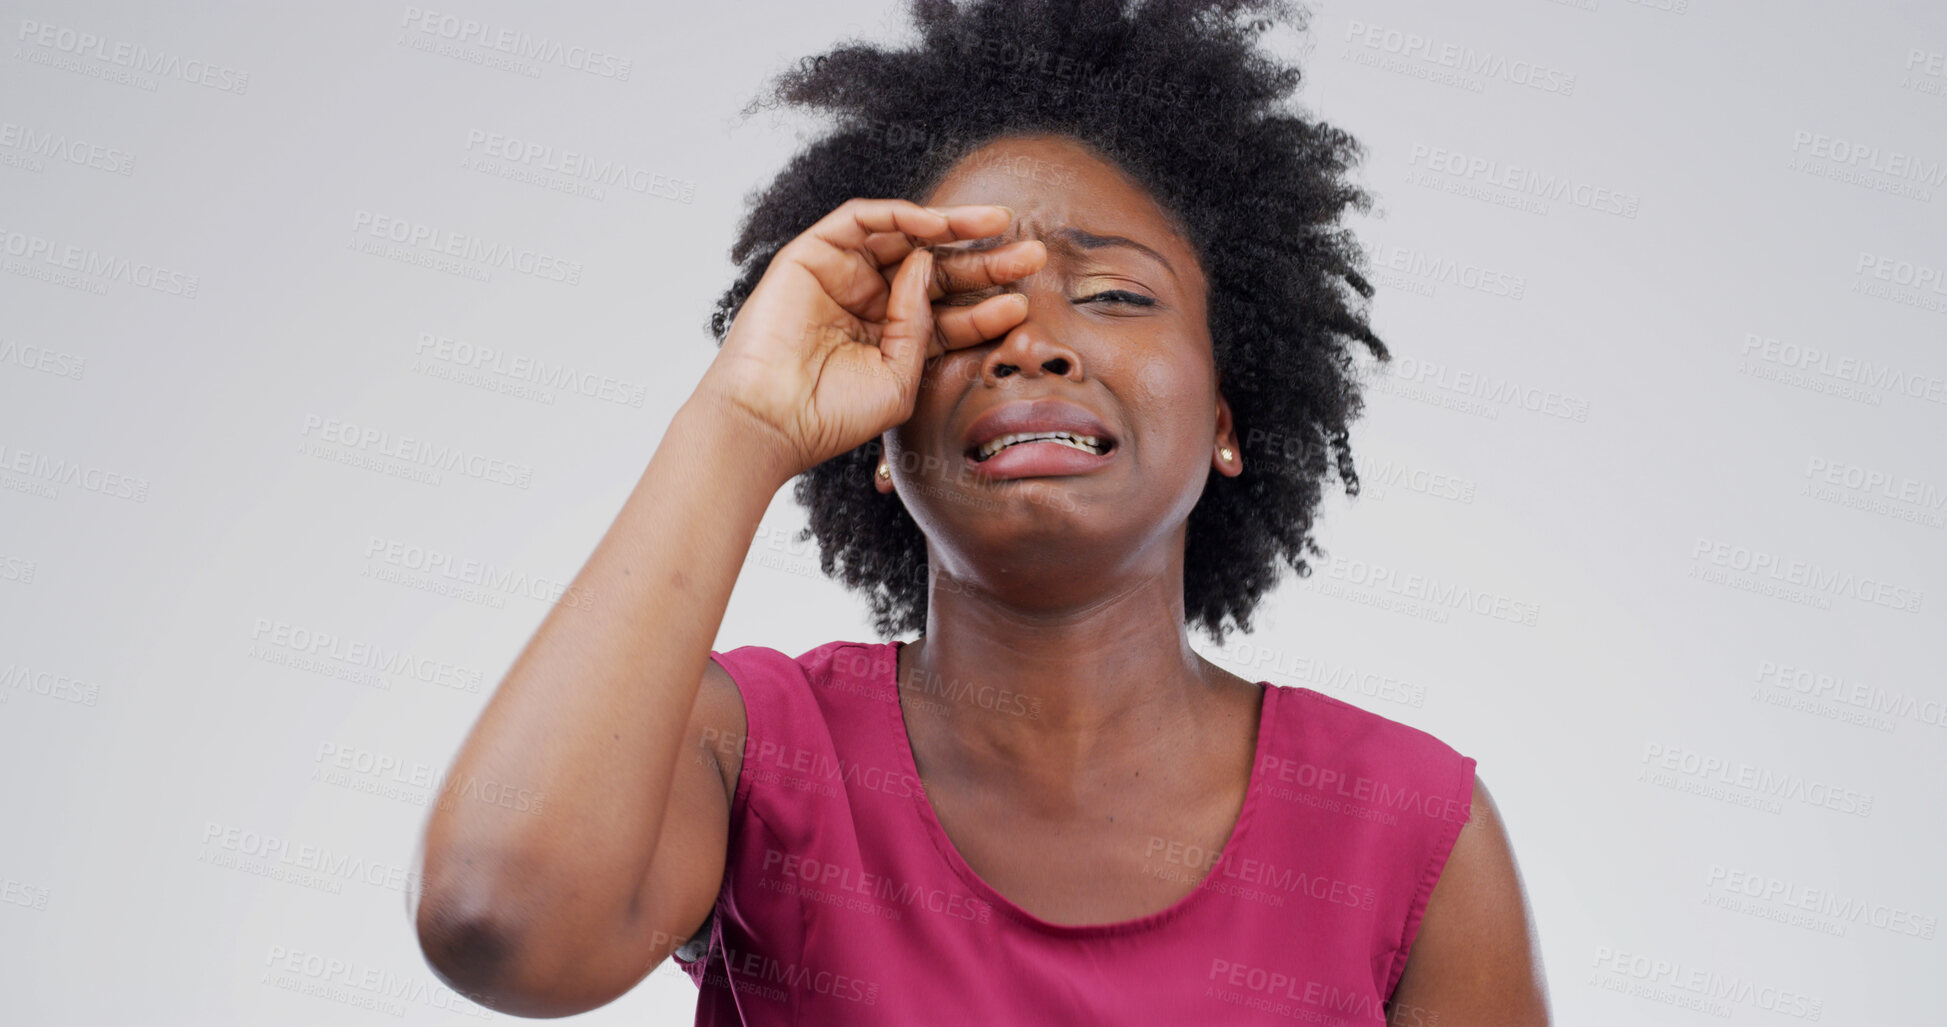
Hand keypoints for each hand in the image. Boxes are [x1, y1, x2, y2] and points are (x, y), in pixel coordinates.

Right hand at [695, 199, 1045, 479]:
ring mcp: (841, 277)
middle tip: (1032, 255)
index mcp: (890, 341)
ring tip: (998, 226)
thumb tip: (927, 267)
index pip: (948, 315)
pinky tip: (937, 226)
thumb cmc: (832, 414)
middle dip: (984, 262)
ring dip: (952, 228)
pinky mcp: (813, 255)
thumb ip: (922, 328)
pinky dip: (900, 217)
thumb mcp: (900, 380)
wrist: (770, 419)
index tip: (1023, 303)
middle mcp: (868, 304)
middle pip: (936, 272)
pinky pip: (861, 220)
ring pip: (905, 239)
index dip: (986, 308)